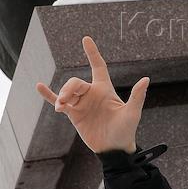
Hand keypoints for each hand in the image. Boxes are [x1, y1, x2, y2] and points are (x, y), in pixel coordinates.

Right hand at [35, 36, 148, 153]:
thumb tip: (146, 79)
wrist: (114, 149)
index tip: (86, 39)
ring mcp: (81, 103)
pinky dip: (48, 95)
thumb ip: (137, 96)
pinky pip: (58, 101)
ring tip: (61, 107)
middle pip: (75, 82)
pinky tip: (39, 87)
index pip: (98, 66)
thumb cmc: (126, 131)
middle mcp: (92, 94)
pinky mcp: (74, 114)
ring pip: (67, 91)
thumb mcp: (132, 113)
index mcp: (105, 90)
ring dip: (62, 96)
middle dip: (69, 88)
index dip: (92, 53)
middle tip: (67, 101)